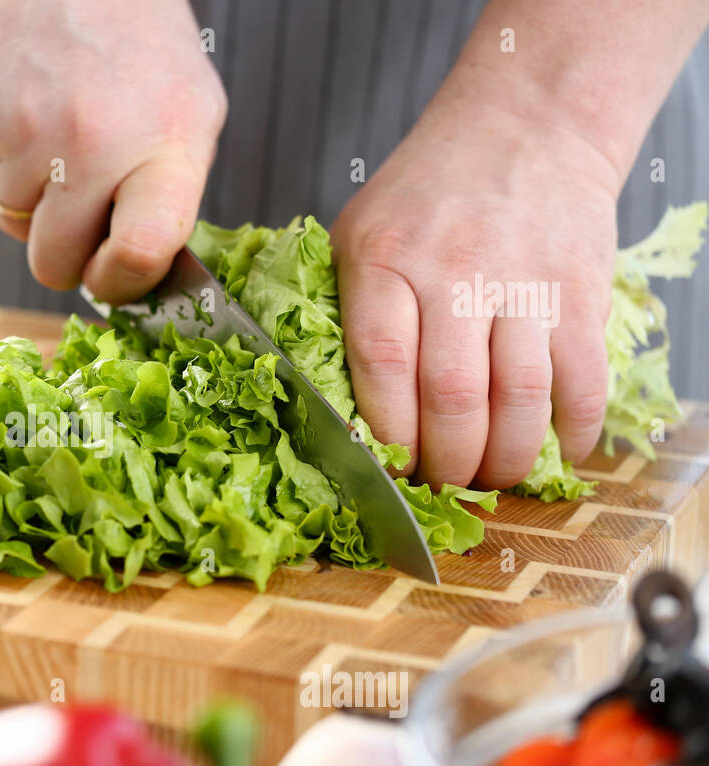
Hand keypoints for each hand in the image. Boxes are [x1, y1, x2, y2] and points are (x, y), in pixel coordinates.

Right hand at [0, 0, 225, 302]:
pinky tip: (30, 110)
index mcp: (157, 150)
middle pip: (51, 265)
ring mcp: (19, 129)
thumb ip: (169, 199)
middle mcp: (85, 146)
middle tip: (82, 211)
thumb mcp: (191, 116)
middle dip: (65, 254)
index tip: (117, 273)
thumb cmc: (142, 47)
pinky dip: (1, 156)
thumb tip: (133, 274)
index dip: (123, 283)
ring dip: (32, 196)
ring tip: (60, 137)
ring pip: (8, 219)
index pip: (138, 256)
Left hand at [331, 83, 619, 488]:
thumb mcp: (359, 231)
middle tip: (442, 482)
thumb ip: (345, 309)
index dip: (386, 432)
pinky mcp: (580, 291)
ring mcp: (522, 281)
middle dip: (447, 462)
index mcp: (384, 259)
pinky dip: (571, 431)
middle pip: (451, 397)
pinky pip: (582, 381)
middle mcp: (453, 270)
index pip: (380, 364)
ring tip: (490, 476)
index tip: (390, 467)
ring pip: (518, 400)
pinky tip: (556, 451)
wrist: (525, 126)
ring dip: (505, 459)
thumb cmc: (429, 193)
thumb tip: (338, 406)